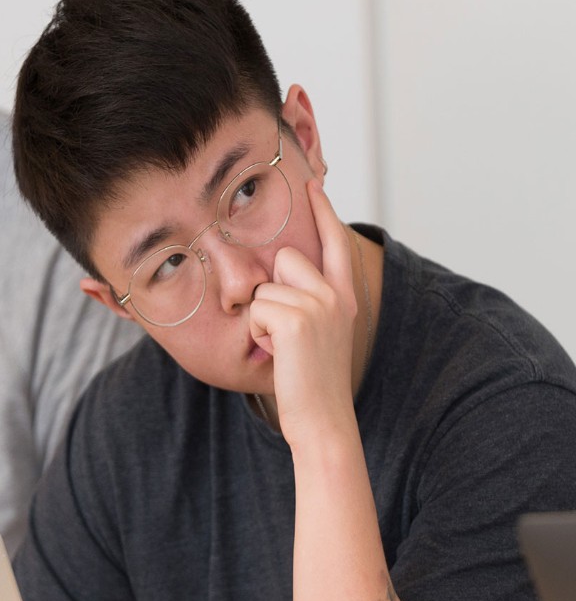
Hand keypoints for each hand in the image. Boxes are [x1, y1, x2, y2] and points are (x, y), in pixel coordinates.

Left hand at [249, 179, 358, 445]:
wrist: (322, 418)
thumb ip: (308, 298)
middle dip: (273, 290)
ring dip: (263, 318)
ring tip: (283, 348)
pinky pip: (257, 309)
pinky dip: (259, 332)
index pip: (334, 242)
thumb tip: (281, 269)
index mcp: (343, 296)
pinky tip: (278, 354)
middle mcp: (336, 296)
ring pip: (265, 288)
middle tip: (286, 333)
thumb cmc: (310, 380)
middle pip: (285, 259)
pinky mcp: (297, 320)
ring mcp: (319, 306)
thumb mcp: (316, 332)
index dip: (323, 211)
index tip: (313, 182)